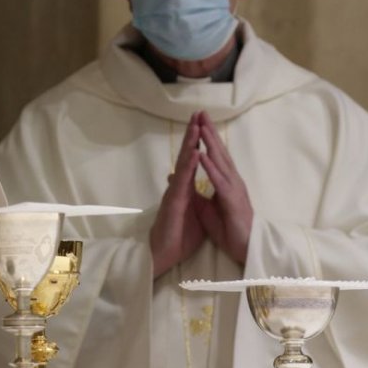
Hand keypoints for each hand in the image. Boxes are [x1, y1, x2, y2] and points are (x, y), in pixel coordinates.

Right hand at [149, 113, 207, 277]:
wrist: (164, 254)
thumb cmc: (179, 235)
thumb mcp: (194, 214)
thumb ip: (196, 198)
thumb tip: (198, 188)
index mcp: (186, 187)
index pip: (193, 159)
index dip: (198, 141)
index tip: (203, 123)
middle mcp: (179, 185)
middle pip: (187, 155)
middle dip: (193, 134)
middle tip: (197, 113)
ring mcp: (175, 192)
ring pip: (183, 163)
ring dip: (190, 143)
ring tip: (196, 125)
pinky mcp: (174, 202)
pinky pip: (183, 181)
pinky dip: (189, 166)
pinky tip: (194, 152)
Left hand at [190, 111, 252, 264]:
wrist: (244, 248)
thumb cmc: (228, 228)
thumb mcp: (204, 208)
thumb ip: (194, 191)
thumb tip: (179, 178)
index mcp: (225, 181)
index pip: (215, 155)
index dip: (206, 138)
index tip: (198, 121)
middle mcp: (231, 180)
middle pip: (219, 151)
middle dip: (209, 131)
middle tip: (201, 112)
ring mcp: (233, 188)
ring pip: (221, 161)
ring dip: (211, 143)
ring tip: (201, 126)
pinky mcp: (232, 200)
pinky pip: (219, 181)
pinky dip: (210, 167)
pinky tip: (202, 155)